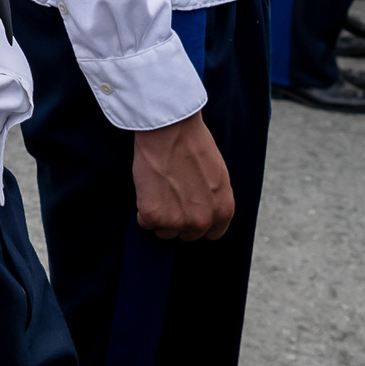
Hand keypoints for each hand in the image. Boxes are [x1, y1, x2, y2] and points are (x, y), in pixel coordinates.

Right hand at [131, 111, 233, 240]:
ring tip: (157, 190)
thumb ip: (212, 199)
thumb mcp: (217, 176)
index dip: (197, 222)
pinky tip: (147, 188)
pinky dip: (141, 208)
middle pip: (187, 235)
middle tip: (168, 196)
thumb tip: (201, 207)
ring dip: (158, 216)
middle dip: (177, 219)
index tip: (187, 211)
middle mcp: (203, 221)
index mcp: (223, 211)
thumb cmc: (193, 144)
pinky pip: (144, 222)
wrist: (171, 130)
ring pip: (164, 231)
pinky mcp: (153, 215)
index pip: (212, 233)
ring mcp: (177, 221)